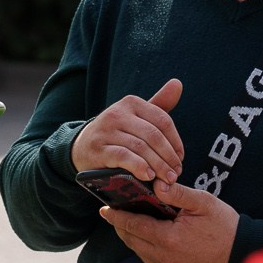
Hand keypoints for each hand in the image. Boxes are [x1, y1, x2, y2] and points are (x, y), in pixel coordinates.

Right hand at [70, 78, 184, 185]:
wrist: (82, 147)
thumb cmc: (117, 133)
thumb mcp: (136, 116)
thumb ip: (159, 104)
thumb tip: (178, 83)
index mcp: (131, 103)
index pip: (163, 121)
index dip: (175, 142)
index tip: (180, 159)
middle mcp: (118, 113)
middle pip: (153, 135)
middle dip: (168, 157)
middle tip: (175, 173)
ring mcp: (106, 130)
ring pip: (140, 147)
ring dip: (158, 165)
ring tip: (166, 179)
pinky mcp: (98, 148)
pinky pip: (124, 156)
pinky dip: (139, 167)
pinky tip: (148, 176)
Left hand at [104, 181, 237, 262]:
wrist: (241, 253)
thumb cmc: (224, 226)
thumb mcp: (203, 202)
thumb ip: (178, 193)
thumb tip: (157, 183)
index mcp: (168, 238)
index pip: (133, 225)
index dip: (116, 216)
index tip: (104, 208)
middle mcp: (164, 257)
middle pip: (131, 239)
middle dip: (119, 224)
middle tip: (113, 210)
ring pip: (137, 250)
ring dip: (130, 235)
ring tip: (126, 220)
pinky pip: (149, 258)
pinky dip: (141, 245)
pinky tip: (144, 234)